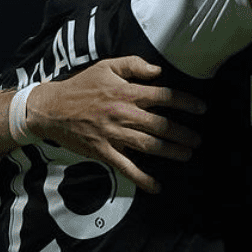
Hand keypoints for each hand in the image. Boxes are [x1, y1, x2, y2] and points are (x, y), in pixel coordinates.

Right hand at [27, 56, 205, 193]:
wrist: (50, 109)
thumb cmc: (81, 86)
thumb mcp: (107, 67)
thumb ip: (134, 65)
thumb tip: (158, 70)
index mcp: (127, 92)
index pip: (164, 96)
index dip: (186, 102)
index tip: (201, 108)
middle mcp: (123, 114)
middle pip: (161, 125)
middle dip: (183, 133)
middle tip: (198, 139)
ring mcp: (113, 134)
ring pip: (149, 145)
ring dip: (171, 152)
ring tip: (187, 154)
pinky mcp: (103, 151)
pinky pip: (126, 167)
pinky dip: (142, 178)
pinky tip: (156, 186)